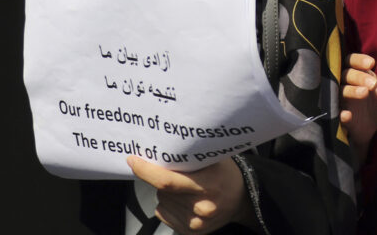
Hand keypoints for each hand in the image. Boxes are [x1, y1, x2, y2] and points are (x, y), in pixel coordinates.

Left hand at [128, 155, 253, 233]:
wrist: (243, 199)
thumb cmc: (226, 175)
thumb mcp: (214, 159)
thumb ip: (190, 157)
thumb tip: (161, 149)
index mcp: (208, 185)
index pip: (168, 180)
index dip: (146, 171)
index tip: (133, 160)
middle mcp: (201, 207)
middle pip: (163, 190)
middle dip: (162, 179)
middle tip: (179, 173)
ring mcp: (195, 222)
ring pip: (162, 202)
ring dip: (167, 193)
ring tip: (188, 189)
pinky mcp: (190, 231)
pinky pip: (164, 214)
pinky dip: (170, 205)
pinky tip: (186, 201)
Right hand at [340, 53, 376, 158]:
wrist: (373, 129)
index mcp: (358, 74)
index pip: (352, 61)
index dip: (359, 60)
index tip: (371, 63)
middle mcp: (346, 84)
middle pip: (347, 74)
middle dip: (359, 77)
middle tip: (372, 84)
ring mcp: (341, 100)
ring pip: (341, 91)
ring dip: (352, 91)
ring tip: (364, 93)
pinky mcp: (339, 117)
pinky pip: (337, 114)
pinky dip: (342, 115)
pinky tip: (347, 115)